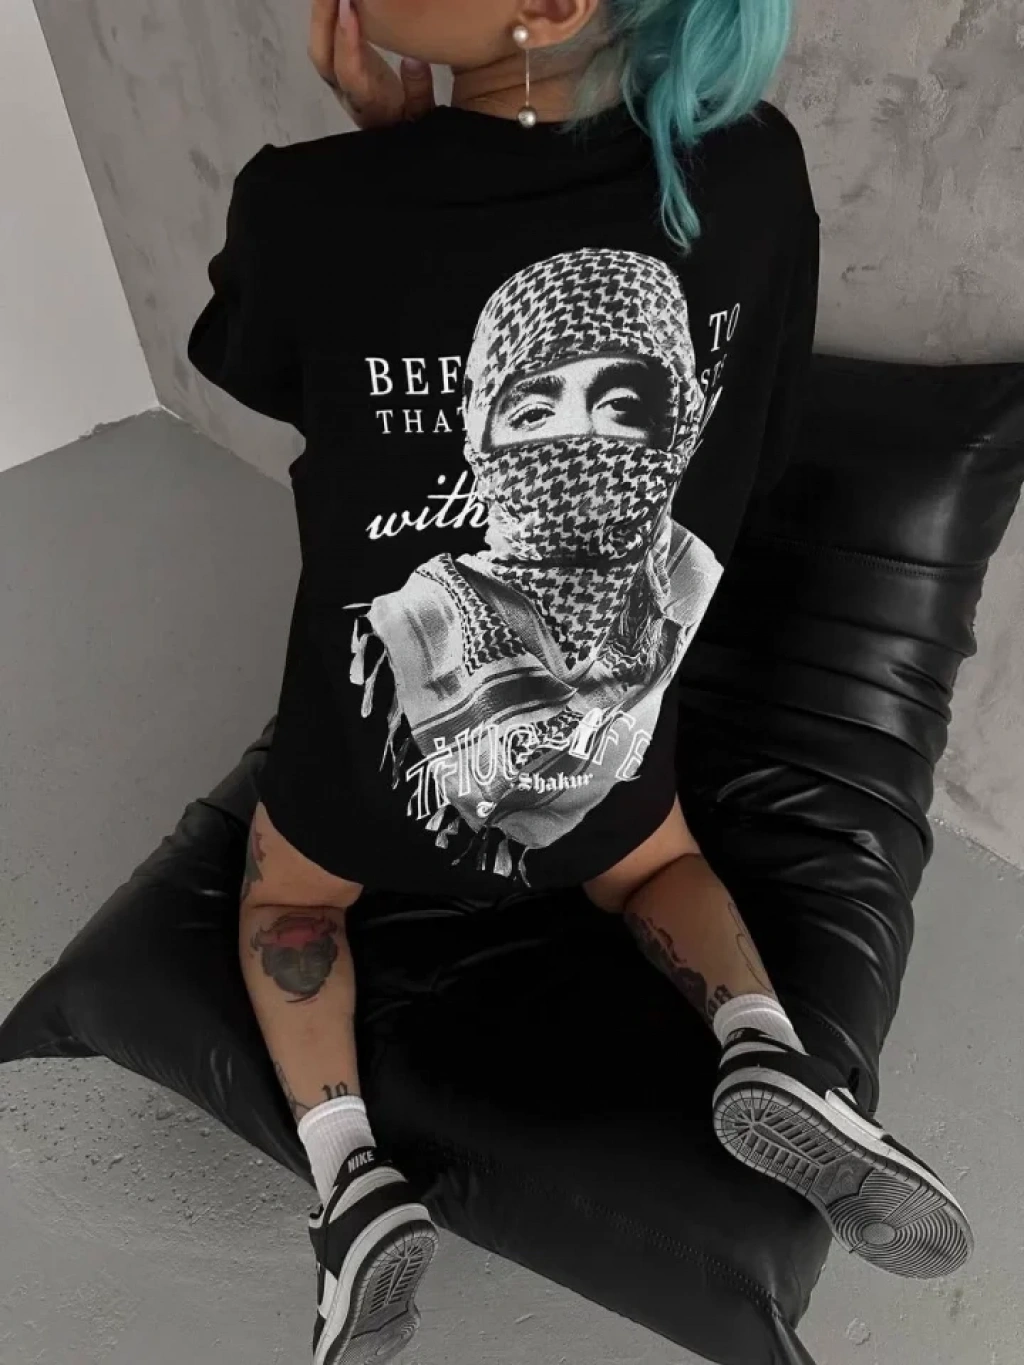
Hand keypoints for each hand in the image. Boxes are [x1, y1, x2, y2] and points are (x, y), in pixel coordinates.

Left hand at [309, 0, 435, 129]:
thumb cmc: (413, 125)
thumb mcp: (424, 116)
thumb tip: (413, 60)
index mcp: (367, 106)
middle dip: (323, 18)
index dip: (346, 41)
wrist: (398, 137)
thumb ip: (420, 91)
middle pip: (322, 57)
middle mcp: (346, 93)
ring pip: (320, 47)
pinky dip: (328, 17)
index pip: (349, 74)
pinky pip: (327, 42)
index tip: (348, 8)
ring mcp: (340, 81)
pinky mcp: (340, 70)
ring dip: (322, 13)